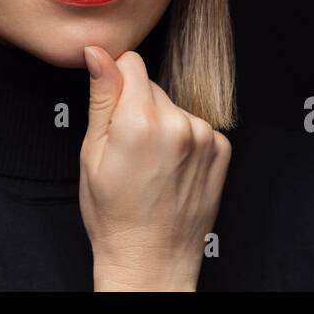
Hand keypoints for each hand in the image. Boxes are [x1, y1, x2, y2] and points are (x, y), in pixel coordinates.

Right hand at [79, 43, 231, 290]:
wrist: (151, 260)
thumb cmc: (115, 215)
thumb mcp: (92, 153)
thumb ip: (100, 96)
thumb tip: (97, 53)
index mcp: (140, 121)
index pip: (131, 62)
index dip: (115, 81)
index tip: (111, 106)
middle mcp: (178, 124)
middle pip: (152, 86)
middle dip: (137, 106)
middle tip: (127, 147)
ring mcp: (205, 137)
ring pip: (174, 106)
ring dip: (162, 124)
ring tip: (150, 163)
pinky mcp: (222, 150)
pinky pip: (195, 126)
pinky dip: (184, 140)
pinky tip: (171, 169)